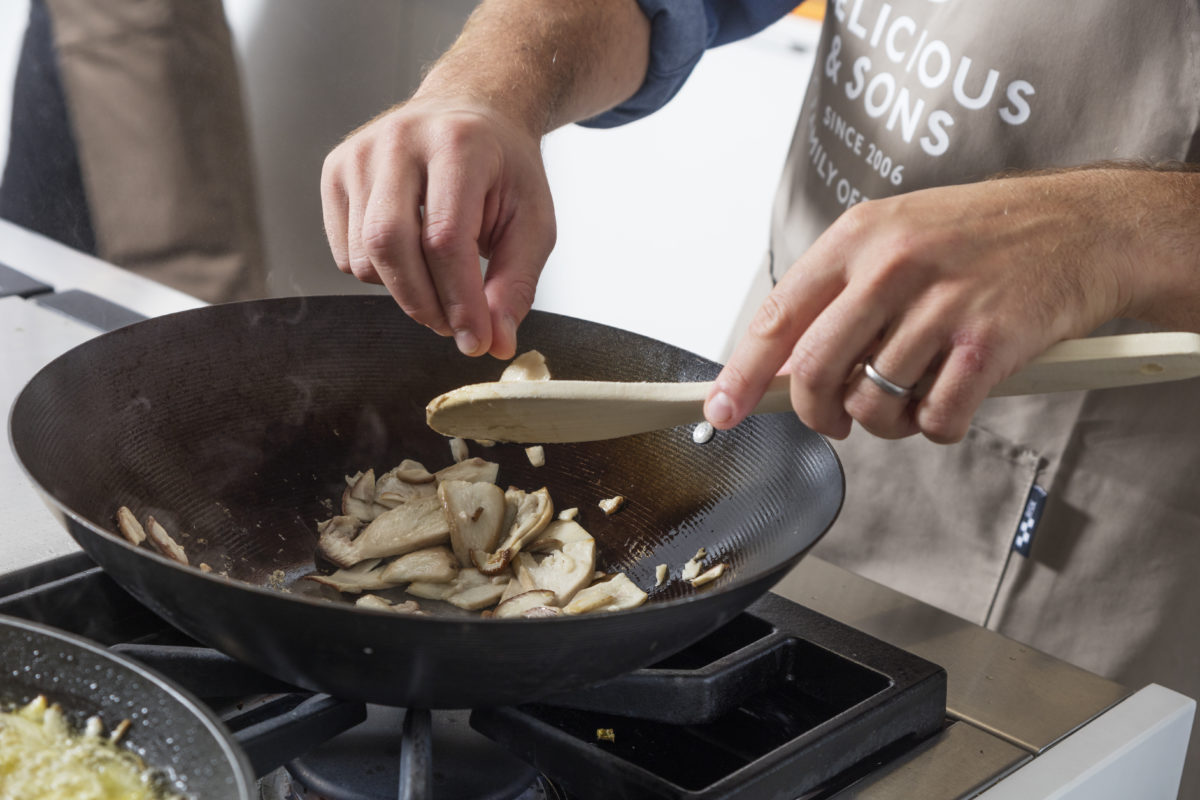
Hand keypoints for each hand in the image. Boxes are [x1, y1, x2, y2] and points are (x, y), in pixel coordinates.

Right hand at [320, 97, 555, 358]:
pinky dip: (380, 274)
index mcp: (458, 144)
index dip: (459, 300)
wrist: (470, 113)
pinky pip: (345, 254)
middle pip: (389, 245)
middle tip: (453, 325)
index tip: (475, 340)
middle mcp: (398, 140)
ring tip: (440, 278)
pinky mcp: (334, 172)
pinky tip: (411, 252)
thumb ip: (515, 284)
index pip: (445, 237)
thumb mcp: (531, 221)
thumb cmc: (504, 170)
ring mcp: (358, 153)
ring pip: (363, 258)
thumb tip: (496, 344)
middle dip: (422, 303)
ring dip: (404, 291)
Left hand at [703, 169, 1159, 443]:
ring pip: (871, 403)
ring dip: (884, 420)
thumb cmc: (986, 234)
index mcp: (858, 236)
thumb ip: (839, 294)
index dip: (742, 373)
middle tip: (834, 421)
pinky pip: (935, 419)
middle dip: (815, 413)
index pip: (777, 316)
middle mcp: (892, 266)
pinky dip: (936, 426)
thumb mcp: (897, 236)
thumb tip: (784, 363)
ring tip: (913, 392)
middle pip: (815, 370)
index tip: (723, 410)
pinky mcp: (988, 343)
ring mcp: (941, 304)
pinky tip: (951, 397)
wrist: (1087, 225)